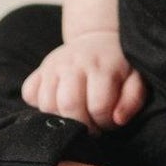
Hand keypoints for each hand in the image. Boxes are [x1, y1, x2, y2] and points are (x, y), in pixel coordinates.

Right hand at [21, 30, 147, 134]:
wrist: (98, 39)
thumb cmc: (120, 67)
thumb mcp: (136, 80)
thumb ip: (133, 100)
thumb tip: (118, 119)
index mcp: (102, 67)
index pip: (98, 107)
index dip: (105, 122)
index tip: (108, 121)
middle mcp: (74, 63)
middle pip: (68, 105)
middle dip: (81, 125)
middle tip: (90, 125)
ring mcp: (53, 65)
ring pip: (46, 103)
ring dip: (61, 117)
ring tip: (75, 116)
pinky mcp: (40, 68)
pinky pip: (29, 93)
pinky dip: (39, 104)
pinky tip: (57, 104)